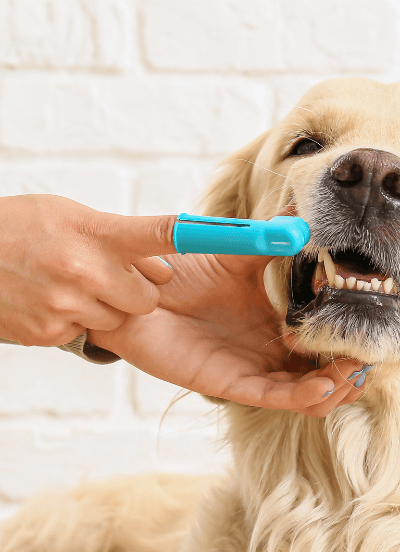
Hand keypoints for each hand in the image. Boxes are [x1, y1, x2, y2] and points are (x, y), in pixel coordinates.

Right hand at [0, 194, 174, 346]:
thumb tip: (166, 271)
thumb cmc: (22, 228)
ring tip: (69, 285)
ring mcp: (66, 304)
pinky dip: (70, 321)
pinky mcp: (48, 331)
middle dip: (132, 292)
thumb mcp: (71, 218)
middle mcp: (86, 271)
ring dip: (101, 308)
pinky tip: (48, 300)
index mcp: (97, 235)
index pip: (158, 235)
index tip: (224, 234)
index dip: (191, 236)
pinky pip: (83, 333)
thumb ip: (123, 241)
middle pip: (146, 300)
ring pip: (115, 320)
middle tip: (105, 277)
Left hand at [88, 240, 366, 416]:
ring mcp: (253, 368)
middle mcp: (269, 349)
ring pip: (307, 393)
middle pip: (324, 373)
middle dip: (352, 370)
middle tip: (371, 357)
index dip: (351, 338)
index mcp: (276, 319)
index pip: (324, 338)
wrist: (129, 287)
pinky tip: (324, 384)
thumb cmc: (179, 269)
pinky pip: (275, 397)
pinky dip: (304, 396)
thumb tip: (304, 213)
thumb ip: (272, 238)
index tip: (375, 327)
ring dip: (335, 388)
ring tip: (353, 371)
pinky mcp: (230, 384)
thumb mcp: (235, 249)